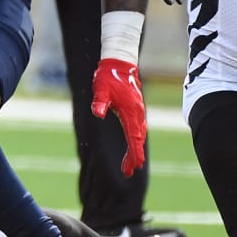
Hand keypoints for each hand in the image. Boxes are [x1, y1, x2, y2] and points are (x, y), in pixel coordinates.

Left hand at [91, 58, 145, 177]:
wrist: (119, 63)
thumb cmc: (108, 77)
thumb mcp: (101, 89)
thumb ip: (99, 102)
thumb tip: (97, 113)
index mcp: (130, 111)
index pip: (133, 136)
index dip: (135, 152)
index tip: (137, 165)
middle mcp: (137, 113)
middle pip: (138, 139)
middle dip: (135, 156)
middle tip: (130, 172)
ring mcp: (138, 111)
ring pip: (139, 135)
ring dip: (135, 150)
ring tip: (131, 165)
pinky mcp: (135, 109)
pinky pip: (137, 129)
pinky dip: (136, 140)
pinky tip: (133, 146)